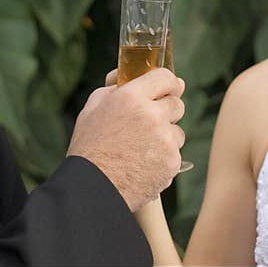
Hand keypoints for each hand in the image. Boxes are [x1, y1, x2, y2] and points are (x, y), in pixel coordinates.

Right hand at [67, 67, 184, 211]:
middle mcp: (152, 115)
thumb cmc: (89, 147)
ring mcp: (165, 140)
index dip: (168, 83)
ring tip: (141, 150)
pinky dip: (164, 159)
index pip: (166, 77)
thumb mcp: (93, 108)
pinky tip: (144, 165)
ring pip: (178, 132)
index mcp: (131, 97)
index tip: (167, 89)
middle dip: (166, 111)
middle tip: (148, 123)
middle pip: (177, 104)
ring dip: (166, 138)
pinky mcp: (172, 162)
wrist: (92, 189)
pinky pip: (175, 155)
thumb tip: (133, 77)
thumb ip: (115, 88)